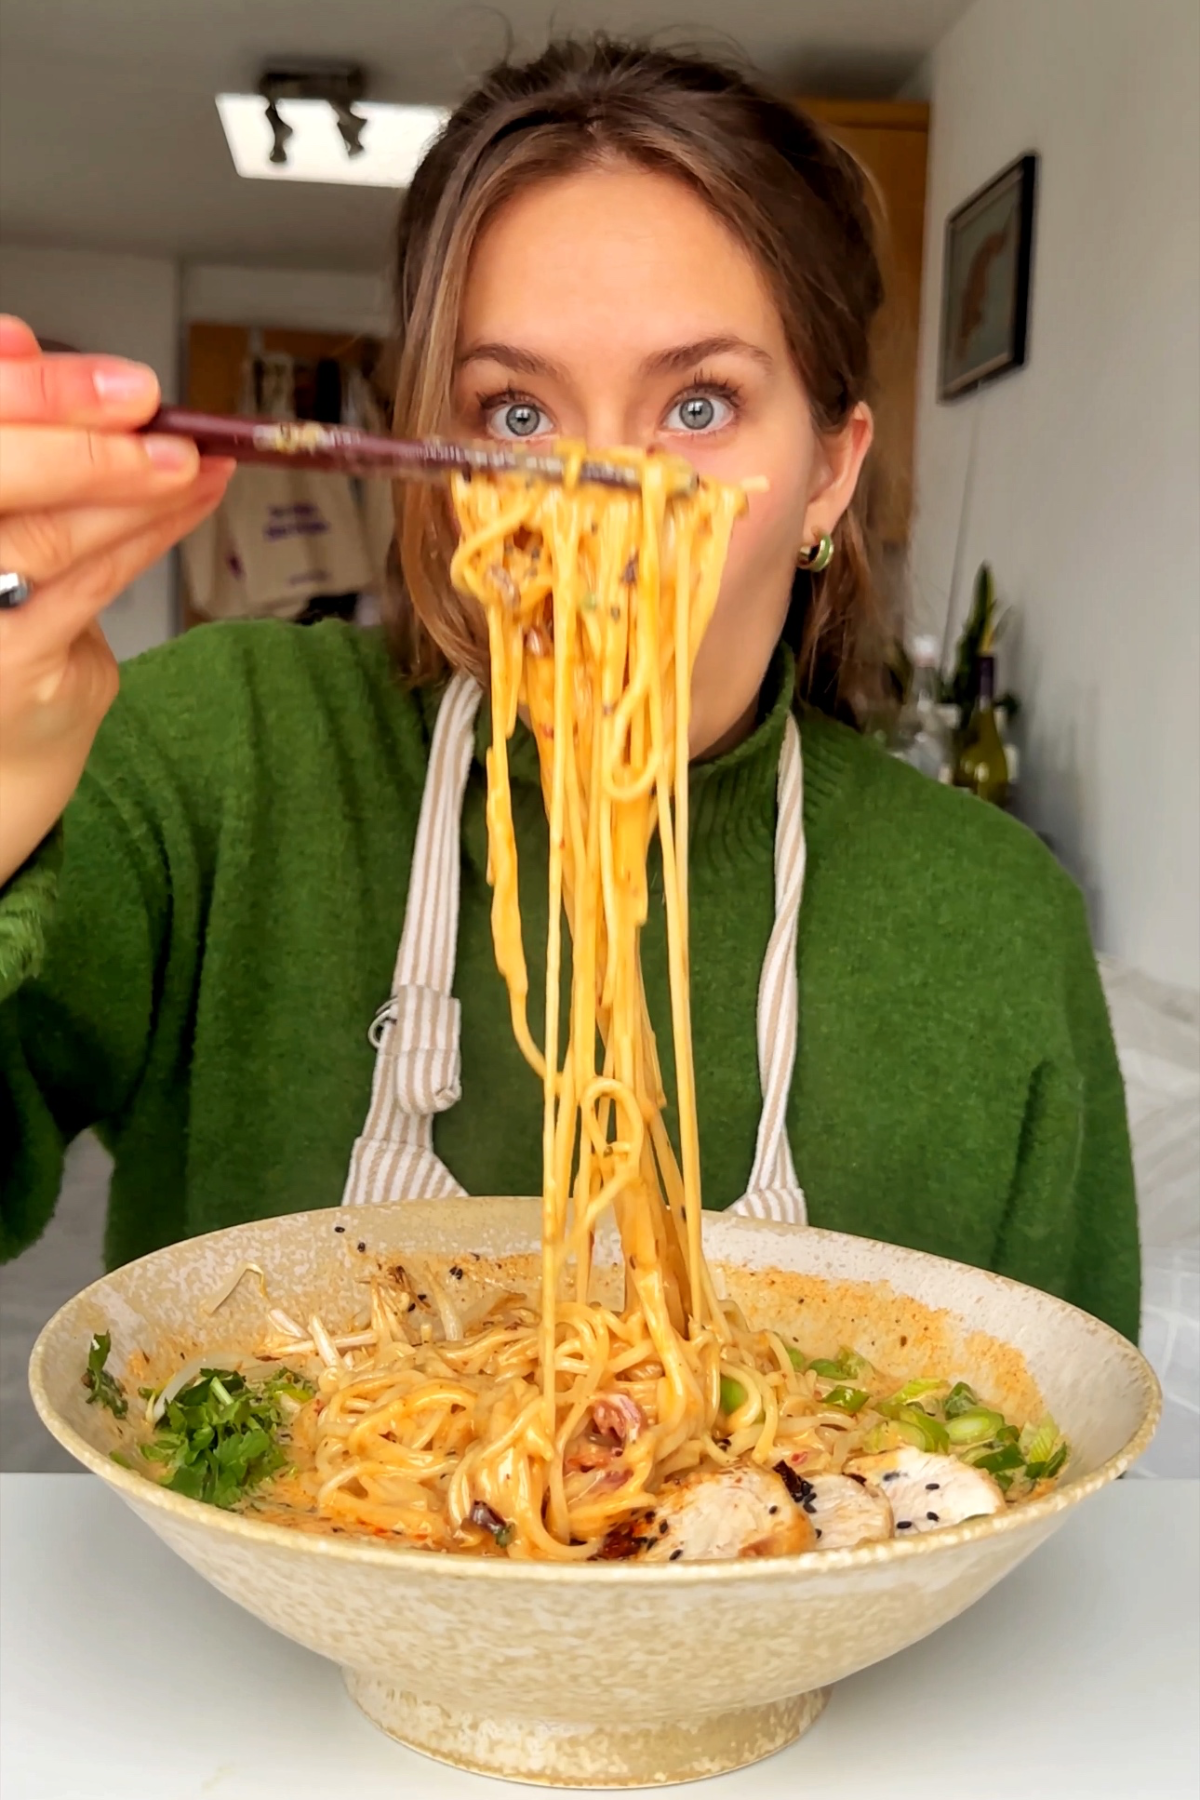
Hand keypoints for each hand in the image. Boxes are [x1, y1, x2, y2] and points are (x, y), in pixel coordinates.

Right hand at [0, 315, 233, 886]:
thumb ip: (7, 432)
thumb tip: (22, 340)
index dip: (36, 392)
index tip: (113, 379)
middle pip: (2, 475)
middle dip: (90, 438)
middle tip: (159, 415)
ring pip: (56, 532)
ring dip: (140, 486)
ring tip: (195, 455)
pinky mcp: (13, 670)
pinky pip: (94, 583)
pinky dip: (151, 532)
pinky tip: (192, 498)